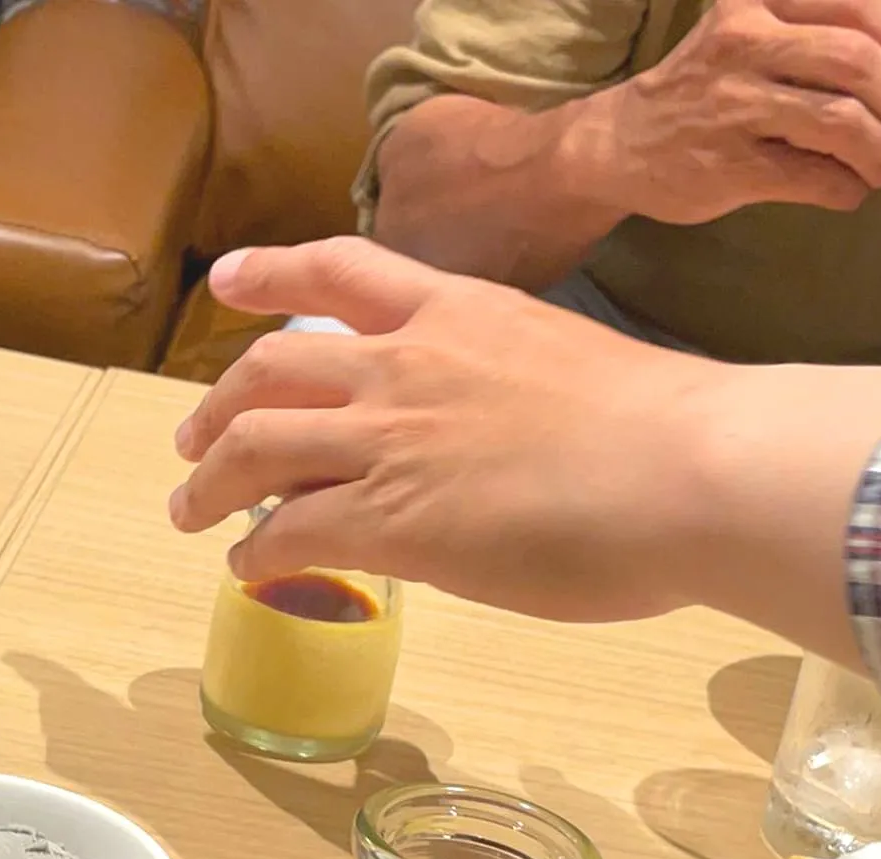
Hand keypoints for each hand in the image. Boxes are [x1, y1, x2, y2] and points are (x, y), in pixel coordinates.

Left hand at [170, 240, 717, 622]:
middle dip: (217, 404)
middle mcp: (405, 364)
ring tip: (190, 509)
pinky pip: (288, 533)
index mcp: (457, 311)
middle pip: (269, 370)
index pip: (340, 269)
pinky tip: (248, 567)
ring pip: (254, 449)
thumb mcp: (565, 368)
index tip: (229, 283)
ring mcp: (389, 440)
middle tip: (192, 438)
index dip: (271, 273)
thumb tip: (483, 436)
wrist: (690, 470)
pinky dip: (254, 551)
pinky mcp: (389, 520)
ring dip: (208, 481)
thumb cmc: (666, 429)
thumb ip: (504, 388)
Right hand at [580, 0, 880, 223]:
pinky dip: (849, 188)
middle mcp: (744, 44)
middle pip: (857, 62)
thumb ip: (814, 32)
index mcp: (756, 2)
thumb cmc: (698, 89)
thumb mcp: (746, 30)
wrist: (617, 145)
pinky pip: (817, 177)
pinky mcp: (731, 166)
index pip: (856, 3)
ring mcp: (734, 107)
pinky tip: (849, 190)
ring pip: (843, 122)